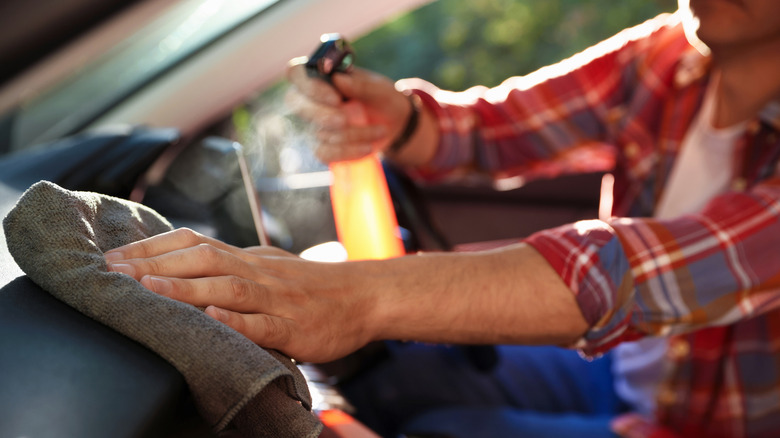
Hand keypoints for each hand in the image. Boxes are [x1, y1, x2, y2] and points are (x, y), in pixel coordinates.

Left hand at [104, 228, 377, 362]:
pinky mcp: (294, 326)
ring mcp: (277, 298)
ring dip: (185, 287)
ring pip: (228, 287)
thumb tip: (193, 265)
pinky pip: (263, 323)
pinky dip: (236, 319)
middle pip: (203, 259)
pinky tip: (212, 318)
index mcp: (250, 258)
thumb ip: (236, 267)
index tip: (116, 256)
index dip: (154, 247)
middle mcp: (259, 271)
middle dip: (156, 264)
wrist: (365, 296)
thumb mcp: (272, 266)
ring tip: (148, 288)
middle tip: (115, 271)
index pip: (195, 243)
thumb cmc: (315, 285)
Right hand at [285, 59, 412, 162]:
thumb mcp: (380, 89)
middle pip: (295, 103)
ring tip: (381, 130)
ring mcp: (313, 124)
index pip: (296, 73)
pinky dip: (349, 152)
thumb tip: (338, 79)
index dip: (309, 86)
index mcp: (321, 76)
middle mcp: (311, 98)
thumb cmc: (382, 99)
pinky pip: (325, 153)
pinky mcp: (321, 146)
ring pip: (318, 132)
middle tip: (344, 120)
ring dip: (352, 134)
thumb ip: (361, 84)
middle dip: (321, 115)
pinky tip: (368, 148)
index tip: (334, 97)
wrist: (393, 123)